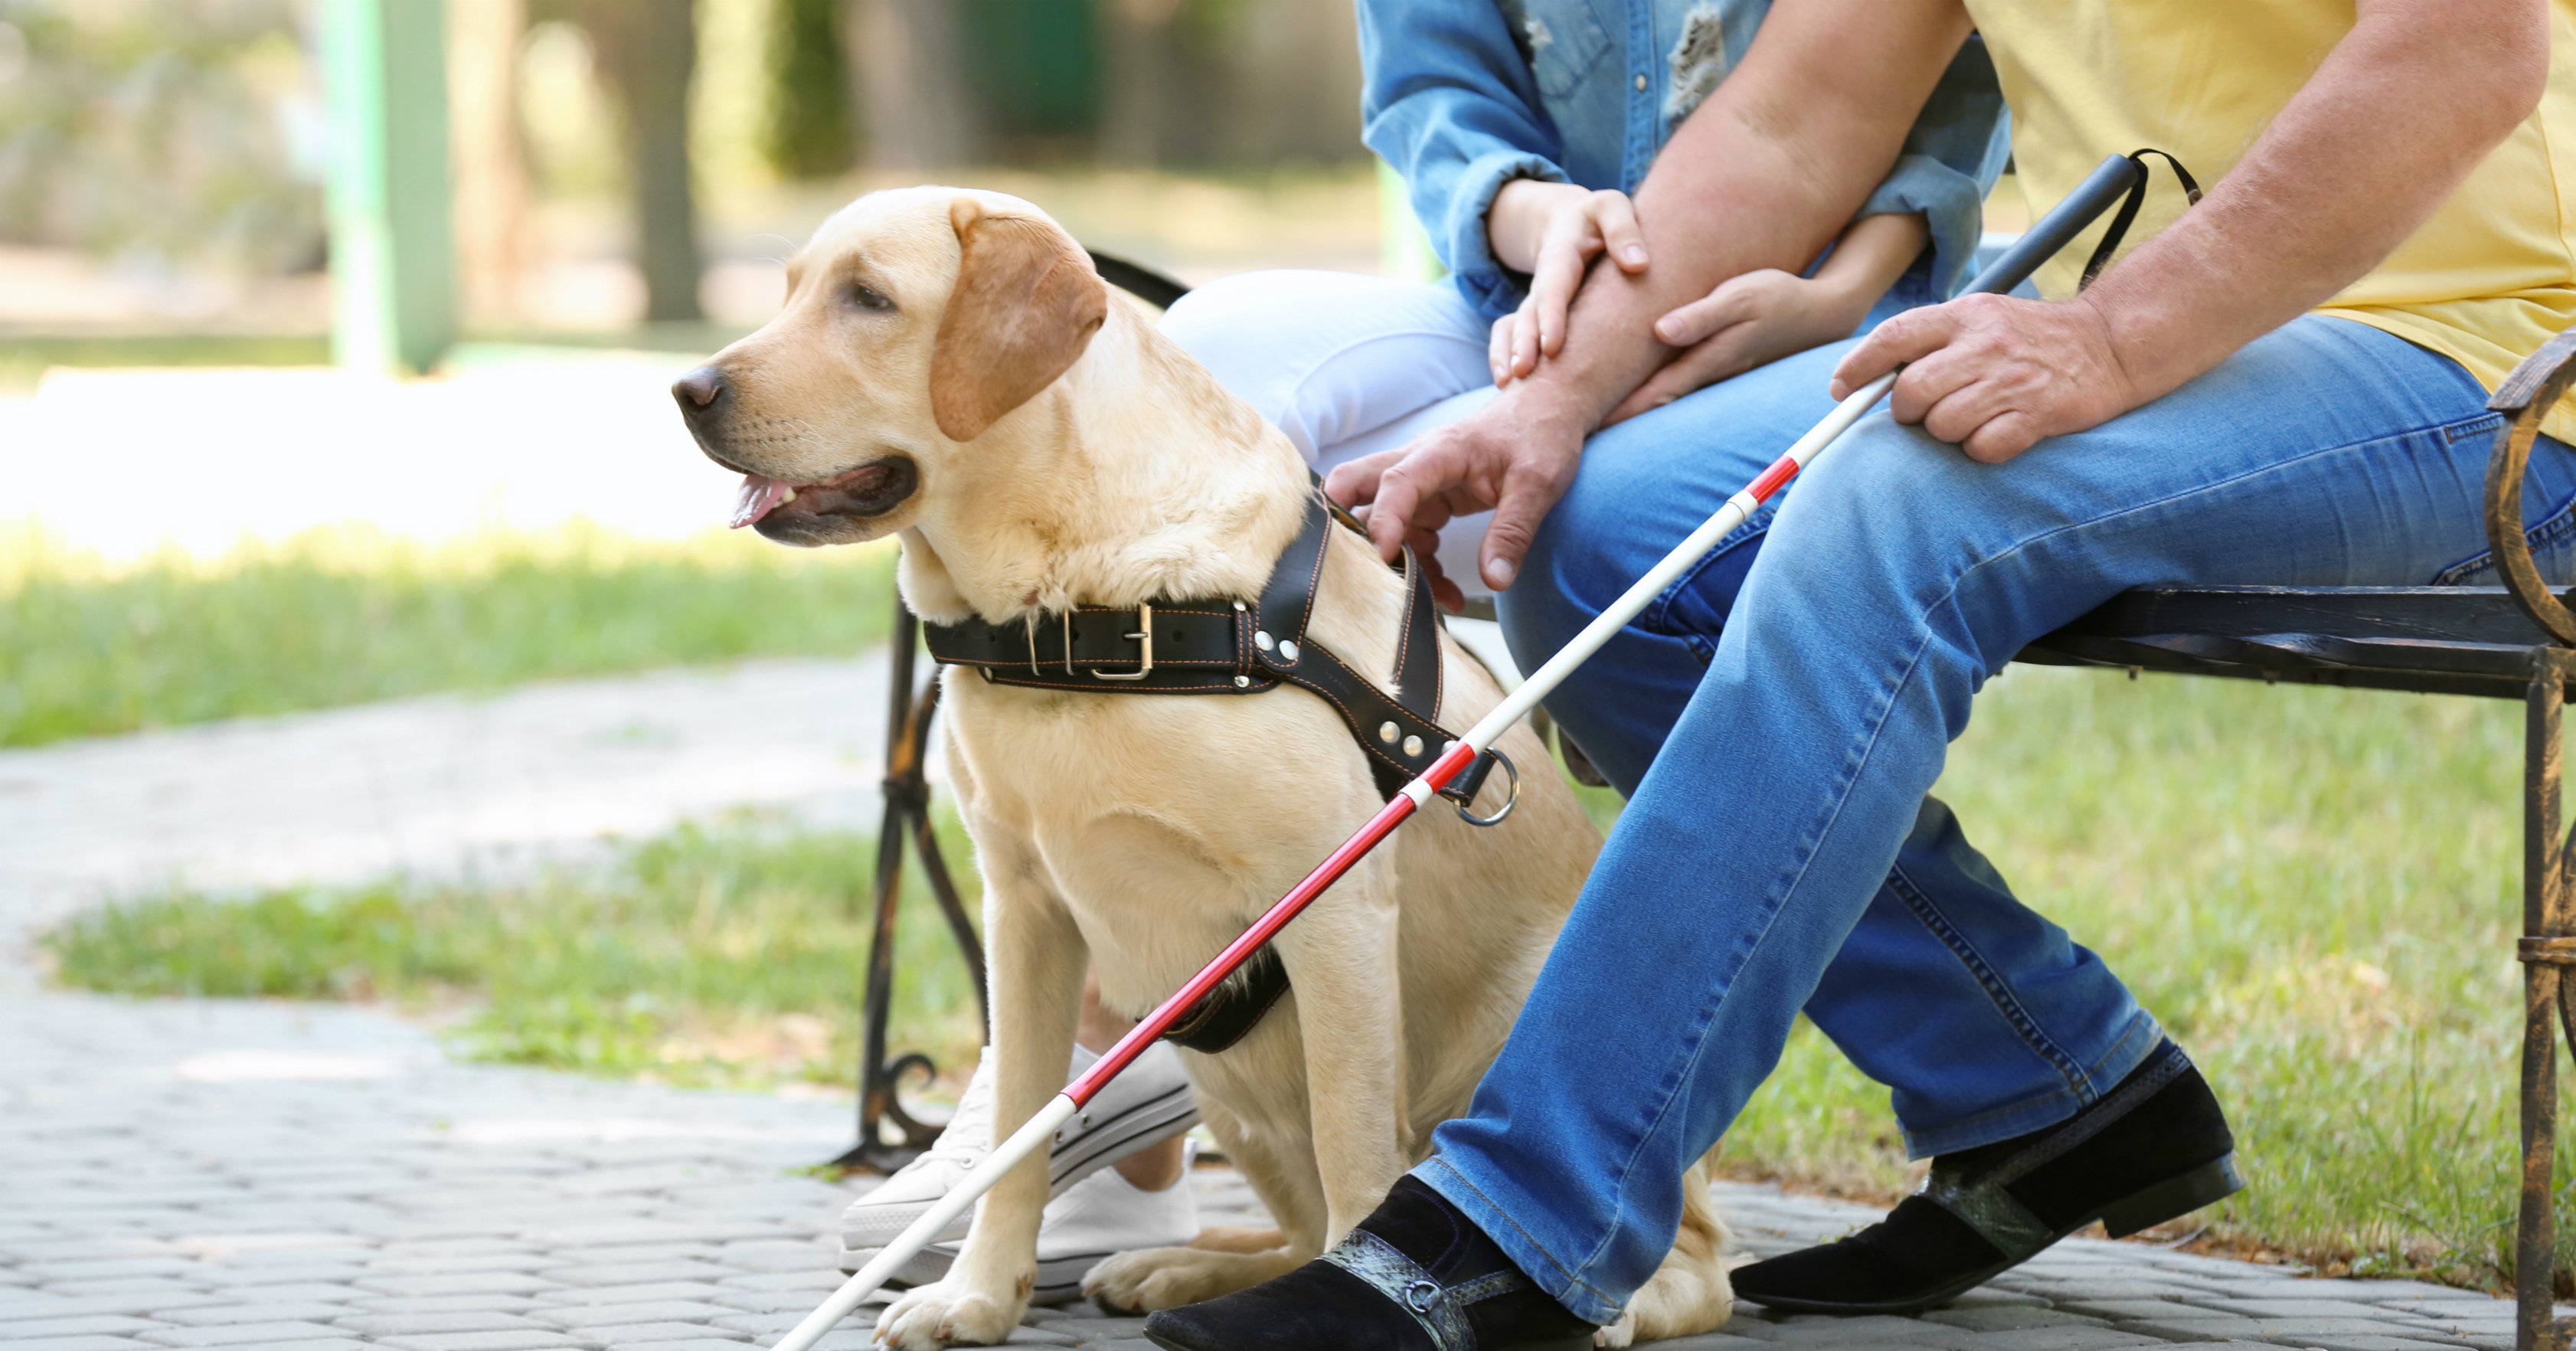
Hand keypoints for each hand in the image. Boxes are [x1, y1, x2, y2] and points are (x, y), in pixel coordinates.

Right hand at [1324, 383, 1589, 598]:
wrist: (1549, 412)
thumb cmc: (1541, 435)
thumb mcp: (1537, 485)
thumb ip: (1513, 531)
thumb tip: (1495, 579)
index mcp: (1442, 450)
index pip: (1397, 481)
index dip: (1384, 519)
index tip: (1384, 554)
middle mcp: (1420, 463)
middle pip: (1356, 483)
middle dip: (1342, 522)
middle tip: (1350, 563)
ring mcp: (1421, 482)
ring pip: (1383, 522)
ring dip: (1401, 561)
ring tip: (1440, 596)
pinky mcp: (1430, 500)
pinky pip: (1411, 536)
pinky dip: (1422, 565)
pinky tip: (1447, 590)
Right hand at [1485, 183, 1648, 384]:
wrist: (1572, 222)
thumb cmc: (1599, 218)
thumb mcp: (1612, 207)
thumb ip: (1623, 229)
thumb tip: (1638, 265)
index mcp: (1561, 255)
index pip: (1554, 287)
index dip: (1551, 317)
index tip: (1552, 347)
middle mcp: (1542, 283)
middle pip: (1528, 314)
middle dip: (1523, 344)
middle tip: (1522, 373)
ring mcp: (1536, 303)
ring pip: (1514, 328)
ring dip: (1507, 355)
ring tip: (1507, 386)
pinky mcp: (1536, 318)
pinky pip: (1511, 336)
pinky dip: (1503, 357)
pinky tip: (1508, 388)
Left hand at [1600, 267, 1876, 424]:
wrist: (1817, 313)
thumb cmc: (1776, 297)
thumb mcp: (1741, 296)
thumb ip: (1702, 316)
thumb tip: (1661, 331)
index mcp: (1705, 360)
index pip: (1653, 393)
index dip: (1618, 410)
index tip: (1582, 422)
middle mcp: (1704, 374)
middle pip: (1651, 402)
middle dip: (1613, 416)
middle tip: (1570, 429)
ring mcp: (1710, 374)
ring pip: (1661, 395)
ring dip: (1628, 407)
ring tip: (1589, 416)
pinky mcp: (1714, 366)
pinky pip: (1674, 382)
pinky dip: (1648, 391)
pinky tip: (1626, 392)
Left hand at [1830, 292, 2141, 462]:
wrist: (2110, 343)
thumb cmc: (2029, 337)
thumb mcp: (1980, 317)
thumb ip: (1929, 340)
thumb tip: (1862, 378)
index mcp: (1965, 314)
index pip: (1894, 337)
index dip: (1858, 367)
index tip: (1839, 389)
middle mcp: (1986, 344)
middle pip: (1911, 391)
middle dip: (1907, 410)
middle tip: (1925, 410)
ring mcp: (2012, 380)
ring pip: (1942, 425)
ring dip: (1946, 431)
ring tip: (1972, 416)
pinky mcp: (2038, 416)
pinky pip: (1981, 448)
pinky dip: (1982, 448)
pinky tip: (1999, 430)